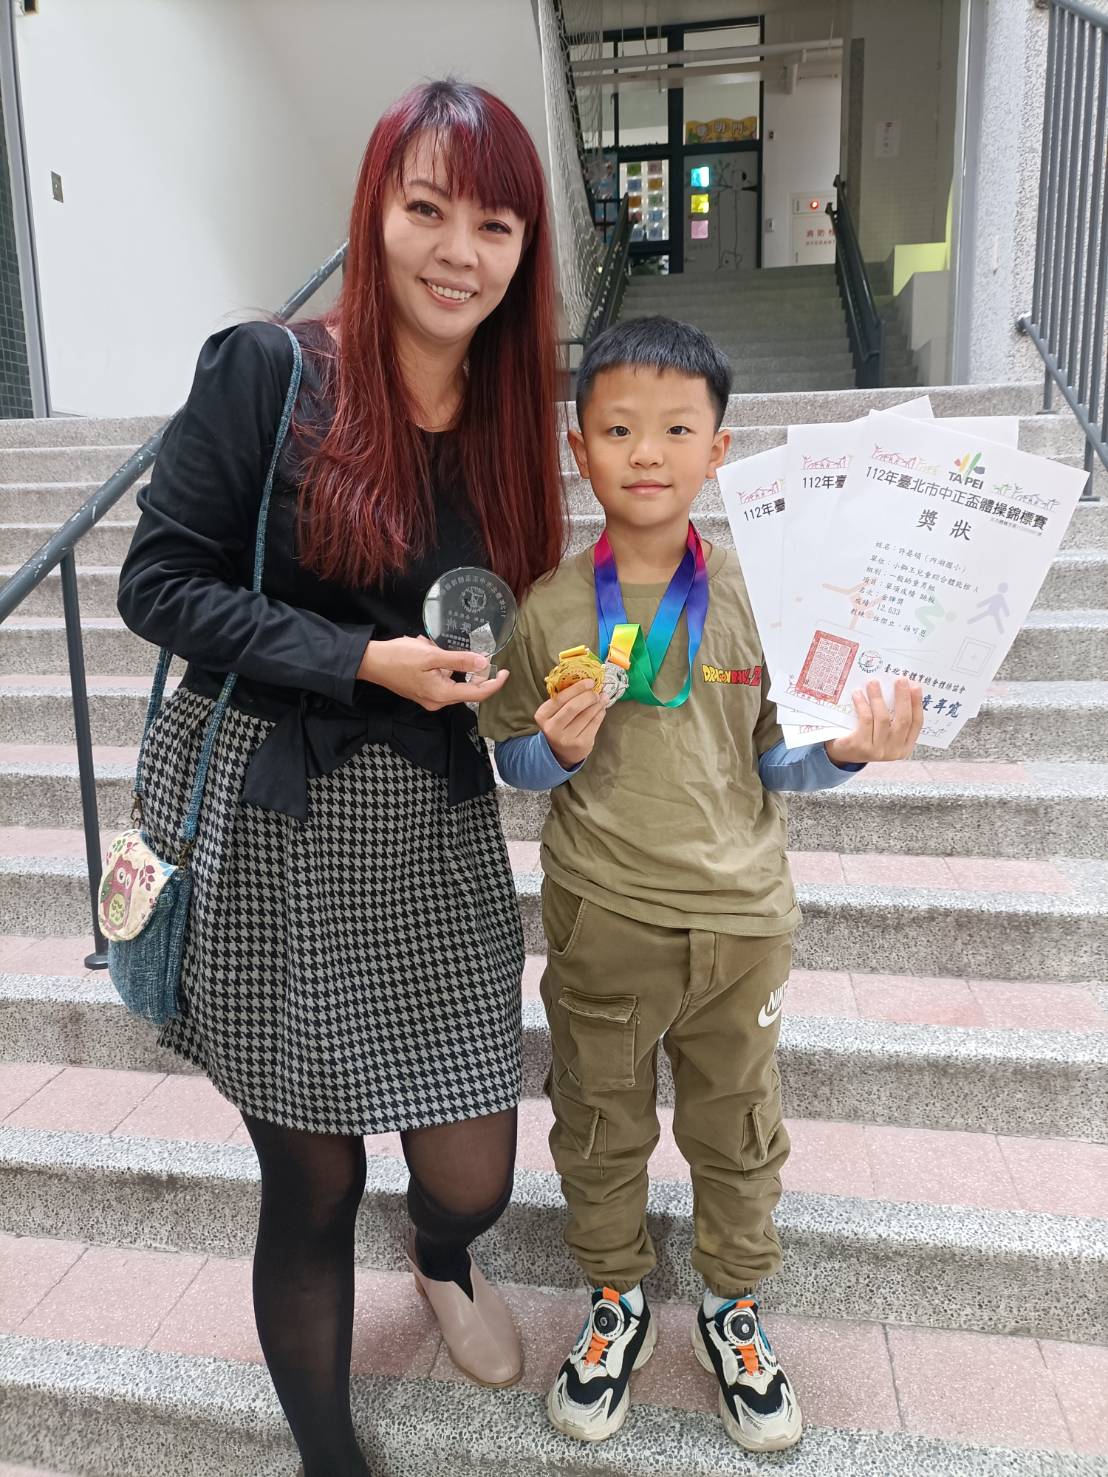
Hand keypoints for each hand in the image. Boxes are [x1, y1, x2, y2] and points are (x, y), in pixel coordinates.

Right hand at [357, 635, 507, 710]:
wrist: (369, 663)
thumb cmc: (398, 658)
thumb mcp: (431, 655)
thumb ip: (459, 660)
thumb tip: (483, 663)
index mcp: (442, 695)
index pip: (478, 694)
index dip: (495, 683)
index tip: (506, 671)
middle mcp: (437, 701)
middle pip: (466, 688)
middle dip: (467, 667)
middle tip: (465, 650)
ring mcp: (429, 698)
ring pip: (452, 681)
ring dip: (448, 662)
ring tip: (429, 647)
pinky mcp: (423, 692)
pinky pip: (441, 679)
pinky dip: (438, 664)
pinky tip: (424, 650)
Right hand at [535, 679, 609, 767]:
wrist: (560, 752)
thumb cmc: (559, 725)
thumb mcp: (554, 712)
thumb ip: (565, 698)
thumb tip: (587, 682)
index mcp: (543, 716)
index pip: (560, 698)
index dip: (577, 688)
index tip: (590, 681)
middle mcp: (552, 728)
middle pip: (573, 707)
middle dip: (588, 696)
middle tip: (597, 691)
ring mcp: (567, 738)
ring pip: (587, 715)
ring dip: (598, 703)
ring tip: (603, 697)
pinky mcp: (581, 744)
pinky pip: (594, 723)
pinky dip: (600, 713)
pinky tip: (601, 708)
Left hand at [823, 678, 923, 764]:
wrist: (842, 754)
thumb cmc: (866, 738)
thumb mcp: (884, 732)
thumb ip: (894, 717)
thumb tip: (901, 690)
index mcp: (904, 747)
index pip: (916, 723)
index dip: (917, 704)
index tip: (915, 686)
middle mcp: (893, 751)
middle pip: (903, 720)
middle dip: (902, 697)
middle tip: (900, 680)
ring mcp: (877, 750)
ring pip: (883, 718)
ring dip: (878, 697)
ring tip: (873, 683)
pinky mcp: (860, 746)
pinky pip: (865, 720)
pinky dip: (862, 704)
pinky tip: (858, 694)